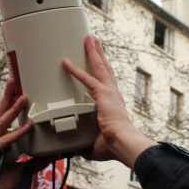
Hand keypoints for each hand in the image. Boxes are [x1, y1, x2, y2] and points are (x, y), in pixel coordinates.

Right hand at [0, 80, 47, 188]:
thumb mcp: (22, 170)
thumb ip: (35, 161)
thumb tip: (53, 154)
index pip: (3, 118)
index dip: (10, 105)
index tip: (18, 92)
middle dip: (7, 97)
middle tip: (14, 81)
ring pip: (1, 122)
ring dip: (13, 109)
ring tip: (23, 97)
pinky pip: (5, 141)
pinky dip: (17, 134)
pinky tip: (28, 128)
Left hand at [63, 36, 154, 166]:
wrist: (122, 142)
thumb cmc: (114, 146)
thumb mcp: (96, 143)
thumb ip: (85, 143)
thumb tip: (75, 150)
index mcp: (114, 103)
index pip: (108, 83)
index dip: (104, 73)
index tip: (101, 63)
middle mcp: (114, 94)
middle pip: (106, 68)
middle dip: (100, 54)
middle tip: (96, 42)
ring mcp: (109, 92)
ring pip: (99, 66)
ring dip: (93, 52)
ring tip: (89, 39)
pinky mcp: (102, 93)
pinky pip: (86, 78)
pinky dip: (75, 70)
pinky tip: (66, 62)